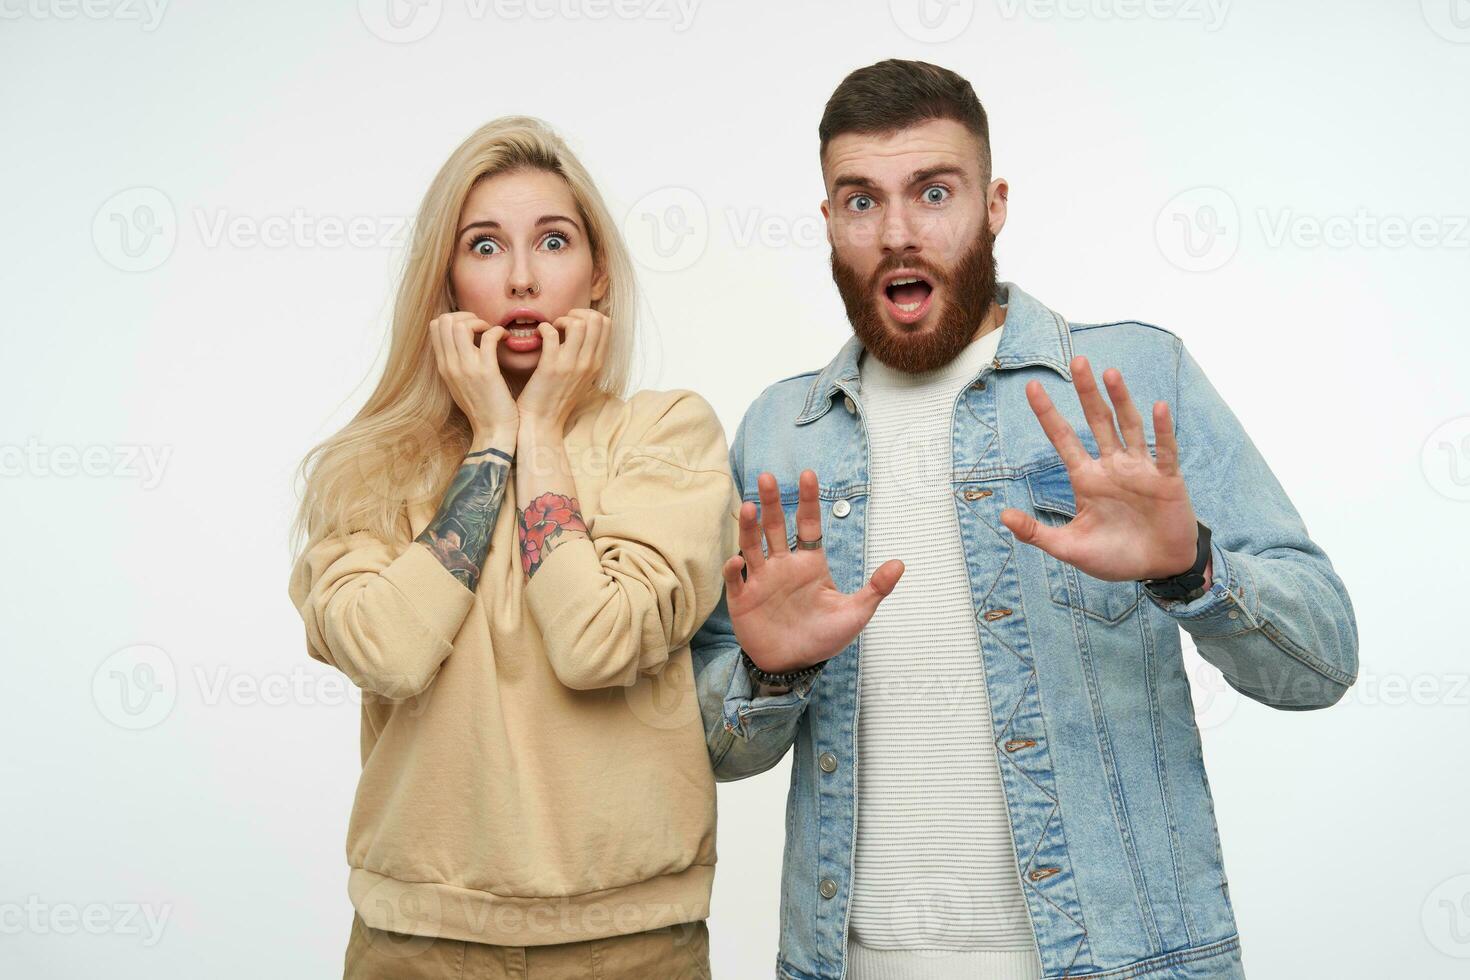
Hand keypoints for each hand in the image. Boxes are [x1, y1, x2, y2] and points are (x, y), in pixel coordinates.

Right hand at [428, 312, 517, 442]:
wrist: (493, 431)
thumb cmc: (482, 408)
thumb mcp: (459, 385)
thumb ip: (456, 364)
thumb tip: (460, 343)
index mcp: (443, 367)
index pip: (435, 326)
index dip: (455, 319)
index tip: (472, 328)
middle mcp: (450, 365)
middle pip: (445, 320)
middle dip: (466, 316)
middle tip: (483, 327)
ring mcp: (466, 368)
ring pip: (461, 325)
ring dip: (480, 322)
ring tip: (493, 332)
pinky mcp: (486, 372)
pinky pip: (488, 337)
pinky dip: (498, 331)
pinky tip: (506, 339)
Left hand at [515, 308, 608, 434]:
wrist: (542, 422)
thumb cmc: (558, 398)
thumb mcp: (582, 378)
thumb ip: (586, 357)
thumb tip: (583, 333)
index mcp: (598, 364)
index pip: (607, 324)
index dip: (589, 315)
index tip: (573, 324)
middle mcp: (589, 363)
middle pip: (596, 319)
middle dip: (577, 313)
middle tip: (563, 323)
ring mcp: (571, 365)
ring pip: (578, 323)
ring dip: (562, 319)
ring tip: (553, 329)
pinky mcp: (551, 367)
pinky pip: (552, 333)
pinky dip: (544, 328)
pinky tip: (539, 336)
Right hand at [723, 470, 903, 672]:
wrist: (793, 666)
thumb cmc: (822, 637)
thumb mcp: (855, 614)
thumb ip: (876, 588)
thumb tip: (900, 563)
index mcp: (810, 563)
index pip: (808, 525)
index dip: (808, 500)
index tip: (808, 475)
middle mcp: (783, 565)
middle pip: (775, 526)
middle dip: (772, 502)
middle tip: (768, 477)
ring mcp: (761, 580)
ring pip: (752, 546)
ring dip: (748, 527)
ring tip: (748, 507)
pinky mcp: (743, 599)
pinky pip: (736, 580)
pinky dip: (733, 569)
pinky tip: (736, 561)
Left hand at [998, 355, 1205, 582]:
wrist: (1159, 569)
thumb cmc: (1116, 556)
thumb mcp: (1070, 547)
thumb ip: (1036, 533)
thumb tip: (1003, 516)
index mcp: (1086, 479)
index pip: (1063, 439)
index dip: (1048, 414)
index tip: (1032, 387)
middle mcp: (1112, 466)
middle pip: (1097, 421)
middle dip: (1087, 392)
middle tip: (1077, 361)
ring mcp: (1140, 469)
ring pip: (1129, 427)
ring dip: (1121, 400)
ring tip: (1110, 374)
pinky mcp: (1167, 480)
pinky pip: (1164, 451)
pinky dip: (1162, 430)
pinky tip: (1158, 407)